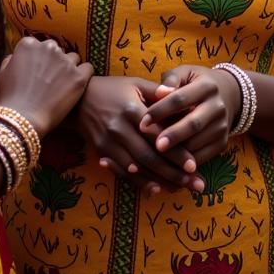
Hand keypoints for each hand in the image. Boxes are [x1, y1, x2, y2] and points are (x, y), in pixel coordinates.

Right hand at [0, 37, 91, 136]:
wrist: (23, 119)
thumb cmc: (10, 98)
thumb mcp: (3, 73)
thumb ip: (12, 59)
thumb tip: (19, 56)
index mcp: (29, 44)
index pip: (39, 45)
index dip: (39, 59)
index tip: (38, 71)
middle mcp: (49, 48)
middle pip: (57, 50)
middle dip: (54, 61)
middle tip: (49, 79)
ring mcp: (66, 62)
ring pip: (73, 58)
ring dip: (69, 67)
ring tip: (63, 84)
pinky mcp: (79, 77)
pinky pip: (88, 68)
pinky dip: (84, 74)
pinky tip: (77, 84)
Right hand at [76, 76, 203, 193]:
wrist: (77, 100)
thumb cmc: (112, 89)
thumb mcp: (134, 83)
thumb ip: (156, 91)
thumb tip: (177, 92)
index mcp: (131, 110)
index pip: (157, 135)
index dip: (175, 151)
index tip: (194, 165)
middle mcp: (120, 129)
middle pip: (149, 157)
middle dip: (173, 173)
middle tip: (196, 184)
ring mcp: (109, 143)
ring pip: (137, 168)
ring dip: (160, 181)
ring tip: (181, 189)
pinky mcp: (102, 152)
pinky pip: (123, 172)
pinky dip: (139, 182)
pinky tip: (155, 189)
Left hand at [141, 64, 241, 165]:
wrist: (229, 95)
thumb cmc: (196, 82)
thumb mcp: (186, 73)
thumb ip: (171, 80)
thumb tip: (159, 92)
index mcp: (206, 86)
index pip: (180, 99)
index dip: (160, 110)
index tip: (143, 122)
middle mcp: (217, 107)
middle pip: (193, 124)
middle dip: (173, 136)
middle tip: (155, 145)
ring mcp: (222, 127)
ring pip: (198, 143)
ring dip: (177, 153)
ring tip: (157, 158)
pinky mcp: (223, 143)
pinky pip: (203, 157)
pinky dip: (185, 164)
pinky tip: (169, 166)